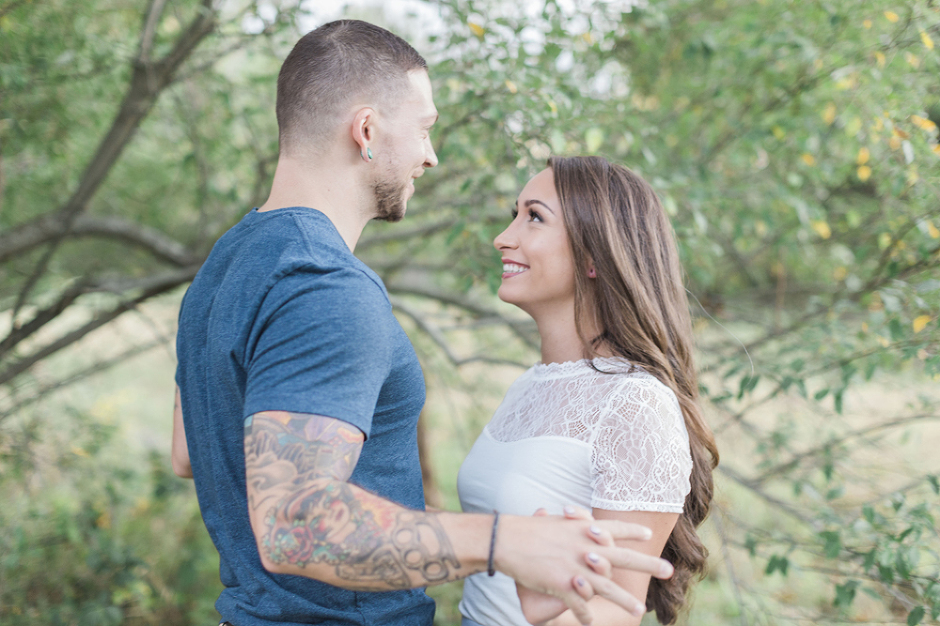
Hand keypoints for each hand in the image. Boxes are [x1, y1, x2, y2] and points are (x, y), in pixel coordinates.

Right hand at [499, 507, 670, 624]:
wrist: (505, 539)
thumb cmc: (526, 529)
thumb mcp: (555, 523)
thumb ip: (572, 527)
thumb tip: (583, 524)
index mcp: (583, 529)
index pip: (614, 529)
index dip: (632, 532)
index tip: (649, 536)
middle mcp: (585, 547)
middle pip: (623, 557)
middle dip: (648, 564)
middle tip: (669, 571)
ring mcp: (575, 567)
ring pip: (608, 587)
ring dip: (625, 600)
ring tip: (641, 610)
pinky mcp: (563, 585)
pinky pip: (580, 604)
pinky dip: (585, 614)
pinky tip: (590, 621)